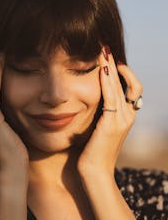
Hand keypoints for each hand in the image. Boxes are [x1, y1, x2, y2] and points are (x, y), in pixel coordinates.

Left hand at [77, 45, 142, 177]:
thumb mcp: (99, 130)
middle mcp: (128, 115)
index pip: (128, 86)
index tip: (107, 57)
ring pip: (121, 85)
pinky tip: (101, 67)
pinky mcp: (112, 123)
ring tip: (103, 50)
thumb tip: (91, 104)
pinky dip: (107, 80)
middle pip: (127, 82)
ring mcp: (122, 119)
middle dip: (115, 63)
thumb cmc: (92, 153)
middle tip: (105, 46)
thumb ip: (100, 116)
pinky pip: (111, 96)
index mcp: (126, 116)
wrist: (95, 173)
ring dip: (112, 66)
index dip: (120, 71)